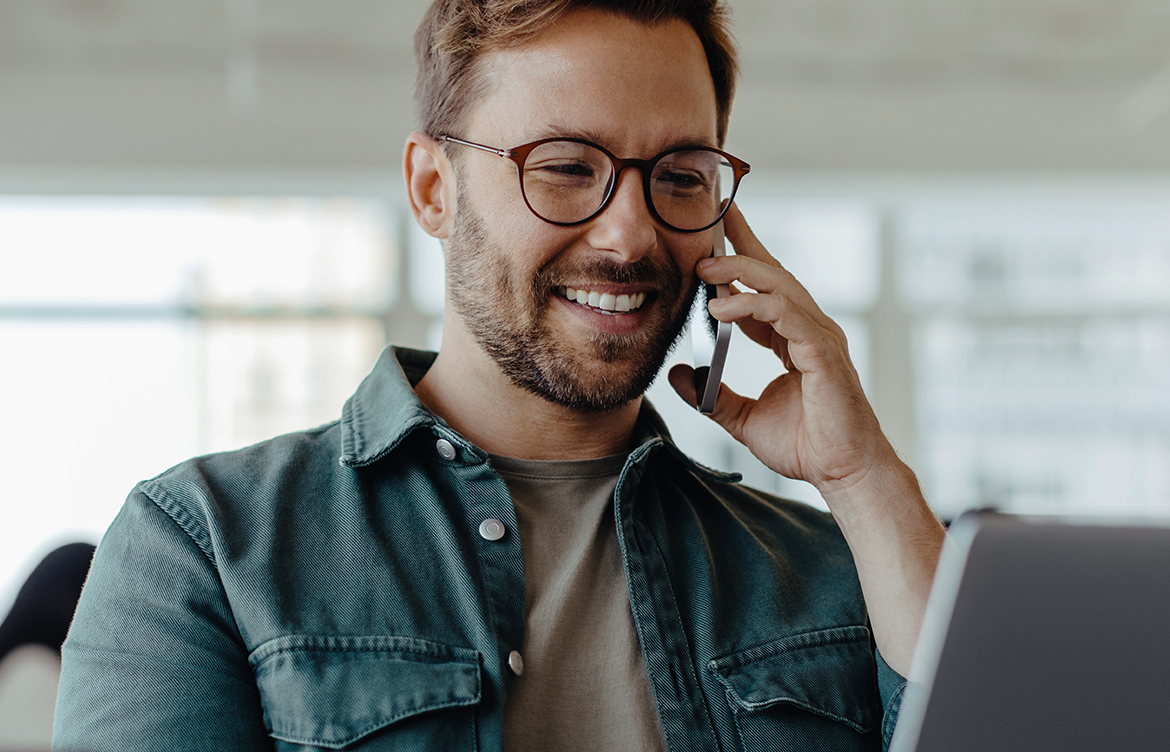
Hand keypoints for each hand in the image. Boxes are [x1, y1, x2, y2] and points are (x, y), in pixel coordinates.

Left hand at [668, 203, 898, 498]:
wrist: (842, 473)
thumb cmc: (807, 446)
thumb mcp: (742, 418)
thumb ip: (711, 396)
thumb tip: (677, 376)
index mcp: (793, 338)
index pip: (764, 287)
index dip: (739, 259)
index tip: (712, 236)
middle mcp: (809, 330)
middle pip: (773, 273)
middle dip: (740, 247)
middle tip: (704, 233)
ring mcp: (819, 337)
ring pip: (779, 285)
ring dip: (739, 272)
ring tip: (704, 270)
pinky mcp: (823, 352)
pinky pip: (786, 314)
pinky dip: (753, 305)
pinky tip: (722, 309)